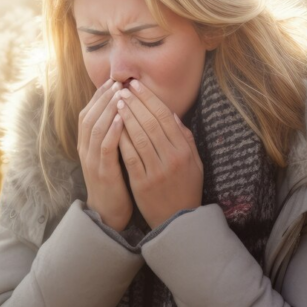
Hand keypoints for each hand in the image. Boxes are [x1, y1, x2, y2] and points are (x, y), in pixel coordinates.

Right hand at [78, 79, 132, 231]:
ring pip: (96, 128)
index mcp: (86, 145)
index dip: (99, 96)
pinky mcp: (102, 171)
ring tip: (120, 94)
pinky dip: (112, 130)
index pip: (89, 113)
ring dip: (108, 109)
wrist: (108, 214)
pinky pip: (105, 147)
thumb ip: (112, 136)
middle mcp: (85, 150)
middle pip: (89, 116)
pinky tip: (121, 119)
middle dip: (103, 97)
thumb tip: (122, 113)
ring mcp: (91, 161)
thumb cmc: (114, 183)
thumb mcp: (110, 156)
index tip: (113, 81)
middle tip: (117, 82)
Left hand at [115, 80, 203, 229]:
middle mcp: (173, 158)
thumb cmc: (185, 187)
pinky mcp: (143, 183)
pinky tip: (113, 126)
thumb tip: (171, 114)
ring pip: (139, 137)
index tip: (137, 86)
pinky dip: (121, 139)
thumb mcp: (194, 162)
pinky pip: (130, 156)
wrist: (177, 220)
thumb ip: (184, 138)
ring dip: (126, 117)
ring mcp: (157, 171)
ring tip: (116, 101)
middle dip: (136, 103)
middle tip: (123, 88)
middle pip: (152, 123)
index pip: (165, 117)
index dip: (150, 99)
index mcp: (185, 150)